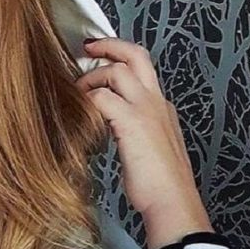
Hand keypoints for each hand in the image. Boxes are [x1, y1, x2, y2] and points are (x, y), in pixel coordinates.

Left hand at [74, 37, 212, 248]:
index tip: (100, 61)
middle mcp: (157, 103)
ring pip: (117, 70)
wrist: (173, 203)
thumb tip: (112, 128)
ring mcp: (147, 111)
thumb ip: (134, 132)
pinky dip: (86, 99)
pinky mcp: (132, 123)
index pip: (142, 72)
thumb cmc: (160, 185)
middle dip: (109, 45)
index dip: (119, 63)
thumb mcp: (149, 149)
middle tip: (88, 47)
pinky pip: (102, 97)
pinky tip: (78, 110)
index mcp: (161, 108)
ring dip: (91, 76)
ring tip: (77, 90)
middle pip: (137, 56)